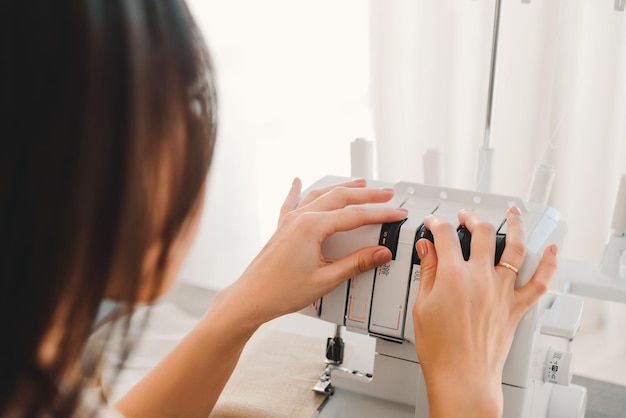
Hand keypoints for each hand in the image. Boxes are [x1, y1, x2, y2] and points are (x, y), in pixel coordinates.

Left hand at [215, 177, 407, 334]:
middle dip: (367, 194)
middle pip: (340, 197)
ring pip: (320, 194)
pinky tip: (297, 181)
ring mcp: (289, 221)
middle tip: (387, 193)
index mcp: (312, 227)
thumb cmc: (280, 291)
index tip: (396, 214)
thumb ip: (356, 264)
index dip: (380, 214)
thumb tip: (380, 253)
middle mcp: (300, 218)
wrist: (251, 298)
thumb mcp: (326, 279)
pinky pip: (292, 202)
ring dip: (342, 188)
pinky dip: (298, 190)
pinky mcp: (282, 228)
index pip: (355, 215)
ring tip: (360, 184)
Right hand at [412, 207, 557, 416]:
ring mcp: (502, 292)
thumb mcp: (423, 306)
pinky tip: (553, 251)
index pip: (445, 236)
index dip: (436, 224)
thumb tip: (426, 249)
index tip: (433, 224)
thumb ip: (427, 272)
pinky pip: (539, 283)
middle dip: (472, 218)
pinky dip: (549, 265)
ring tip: (513, 214)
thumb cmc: (440, 349)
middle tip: (465, 217)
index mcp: (453, 276)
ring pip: (516, 249)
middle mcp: (481, 279)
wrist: (462, 376)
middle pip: (482, 233)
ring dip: (516, 226)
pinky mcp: (516, 307)